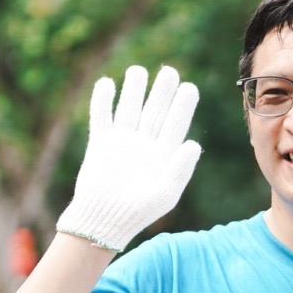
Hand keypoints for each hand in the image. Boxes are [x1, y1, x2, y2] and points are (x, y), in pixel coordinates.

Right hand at [55, 65, 201, 251]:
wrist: (103, 222)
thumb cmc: (138, 213)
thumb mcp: (165, 194)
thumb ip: (180, 169)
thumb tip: (193, 144)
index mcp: (163, 155)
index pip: (175, 124)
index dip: (182, 105)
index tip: (189, 87)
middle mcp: (144, 145)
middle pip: (154, 111)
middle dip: (161, 91)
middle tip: (169, 71)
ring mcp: (121, 143)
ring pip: (129, 109)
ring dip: (133, 90)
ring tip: (138, 70)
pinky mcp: (99, 144)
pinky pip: (101, 117)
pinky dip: (102, 101)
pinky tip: (107, 83)